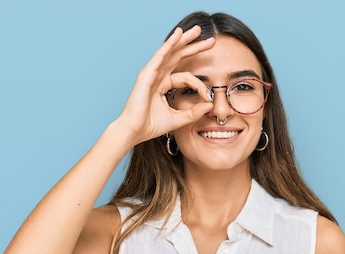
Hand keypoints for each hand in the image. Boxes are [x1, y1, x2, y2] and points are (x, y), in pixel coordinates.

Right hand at [116, 26, 214, 145]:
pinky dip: (169, 44)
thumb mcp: (178, 119)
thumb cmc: (150, 125)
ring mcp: (151, 74)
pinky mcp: (147, 75)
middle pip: (179, 57)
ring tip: (197, 30)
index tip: (209, 97)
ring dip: (184, 40)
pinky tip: (178, 35)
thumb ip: (193, 112)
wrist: (134, 131)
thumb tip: (210, 104)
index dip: (200, 86)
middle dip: (194, 47)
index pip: (186, 78)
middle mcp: (158, 76)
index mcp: (163, 85)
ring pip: (171, 52)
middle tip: (210, 40)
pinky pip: (160, 56)